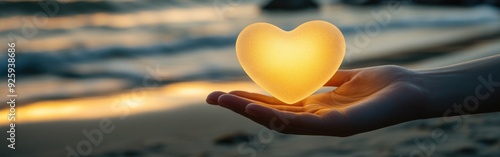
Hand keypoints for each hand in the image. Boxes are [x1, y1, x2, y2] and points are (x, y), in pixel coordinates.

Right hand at [206, 65, 426, 135]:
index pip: (276, 103)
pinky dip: (275, 114)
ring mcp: (324, 124)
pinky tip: (255, 108)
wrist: (415, 91)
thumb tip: (308, 67)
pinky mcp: (336, 126)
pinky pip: (300, 121)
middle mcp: (316, 118)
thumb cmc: (384, 84)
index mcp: (317, 106)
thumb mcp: (347, 77)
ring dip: (249, 110)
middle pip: (271, 112)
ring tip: (224, 100)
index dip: (250, 97)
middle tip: (210, 98)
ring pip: (279, 119)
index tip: (226, 91)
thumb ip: (326, 76)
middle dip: (240, 106)